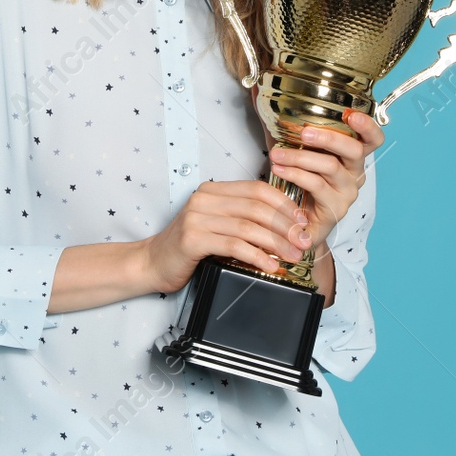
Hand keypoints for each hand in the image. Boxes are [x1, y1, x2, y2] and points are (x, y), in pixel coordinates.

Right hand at [139, 179, 315, 293]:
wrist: (152, 263)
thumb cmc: (188, 248)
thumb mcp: (218, 226)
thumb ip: (243, 220)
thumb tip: (286, 226)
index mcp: (213, 191)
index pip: (258, 189)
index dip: (284, 204)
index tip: (303, 221)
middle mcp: (204, 199)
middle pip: (256, 207)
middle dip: (286, 225)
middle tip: (304, 242)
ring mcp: (196, 218)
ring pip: (248, 226)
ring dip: (276, 242)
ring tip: (293, 255)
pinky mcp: (192, 239)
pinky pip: (234, 245)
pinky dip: (257, 256)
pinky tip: (269, 265)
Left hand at [252, 84, 383, 253]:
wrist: (296, 223)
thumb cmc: (298, 182)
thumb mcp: (297, 151)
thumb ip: (287, 126)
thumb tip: (260, 89)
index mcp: (352, 157)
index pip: (373, 139)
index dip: (367, 126)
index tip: (351, 114)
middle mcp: (355, 174)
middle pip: (355, 150)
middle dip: (328, 137)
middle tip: (303, 133)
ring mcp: (347, 193)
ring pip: (330, 167)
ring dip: (301, 157)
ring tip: (276, 154)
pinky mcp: (334, 209)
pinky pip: (317, 186)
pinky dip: (296, 175)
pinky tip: (280, 170)